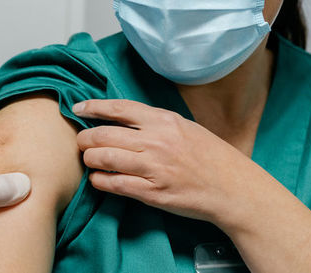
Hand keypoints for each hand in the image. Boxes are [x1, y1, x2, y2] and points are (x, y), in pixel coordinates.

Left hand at [72, 99, 279, 226]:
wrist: (232, 188)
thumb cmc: (210, 157)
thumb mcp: (185, 127)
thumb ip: (155, 122)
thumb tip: (122, 119)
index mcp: (164, 121)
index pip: (119, 109)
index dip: (93, 107)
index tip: (77, 109)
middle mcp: (156, 142)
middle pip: (104, 135)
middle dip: (85, 139)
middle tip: (81, 142)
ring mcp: (154, 168)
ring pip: (104, 159)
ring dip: (90, 159)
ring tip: (89, 160)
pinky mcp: (152, 193)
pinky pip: (114, 185)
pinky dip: (100, 181)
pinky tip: (98, 180)